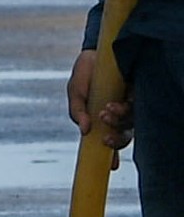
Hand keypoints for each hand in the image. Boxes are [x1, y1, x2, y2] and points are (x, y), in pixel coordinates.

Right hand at [70, 48, 133, 168]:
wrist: (97, 50)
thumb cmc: (85, 73)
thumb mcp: (75, 93)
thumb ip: (77, 112)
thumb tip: (84, 130)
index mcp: (104, 119)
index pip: (111, 140)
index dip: (112, 154)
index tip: (110, 166)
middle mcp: (121, 115)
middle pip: (125, 136)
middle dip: (115, 137)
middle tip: (103, 130)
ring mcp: (133, 104)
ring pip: (132, 123)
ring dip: (119, 121)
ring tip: (107, 109)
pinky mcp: (142, 92)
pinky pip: (140, 106)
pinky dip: (128, 108)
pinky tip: (119, 100)